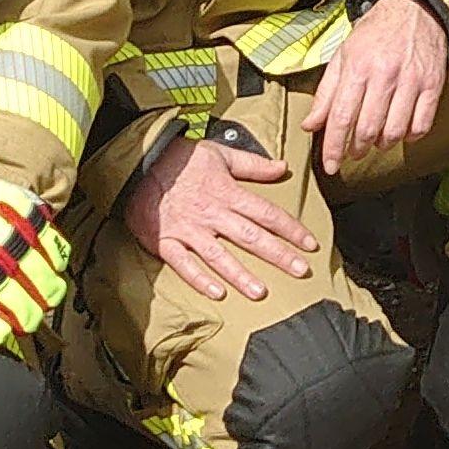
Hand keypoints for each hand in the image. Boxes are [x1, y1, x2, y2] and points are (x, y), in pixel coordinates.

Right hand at [120, 131, 316, 304]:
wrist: (137, 163)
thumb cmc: (180, 159)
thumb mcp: (220, 154)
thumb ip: (252, 164)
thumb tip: (283, 167)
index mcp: (227, 193)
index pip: (266, 213)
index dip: (291, 229)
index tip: (311, 244)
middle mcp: (212, 214)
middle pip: (250, 236)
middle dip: (278, 255)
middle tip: (301, 272)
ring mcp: (188, 230)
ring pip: (219, 256)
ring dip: (241, 275)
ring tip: (261, 292)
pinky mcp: (165, 242)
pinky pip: (183, 264)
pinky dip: (199, 280)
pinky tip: (217, 294)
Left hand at [311, 0, 448, 171]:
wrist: (414, 9)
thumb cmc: (375, 34)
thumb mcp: (343, 56)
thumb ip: (326, 93)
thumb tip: (310, 125)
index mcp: (357, 67)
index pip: (340, 117)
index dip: (333, 147)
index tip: (331, 166)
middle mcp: (384, 75)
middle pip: (367, 129)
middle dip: (357, 149)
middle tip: (354, 151)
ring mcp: (411, 80)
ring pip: (394, 131)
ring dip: (382, 144)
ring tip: (376, 141)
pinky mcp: (432, 84)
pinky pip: (421, 125)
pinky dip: (410, 136)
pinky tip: (401, 131)